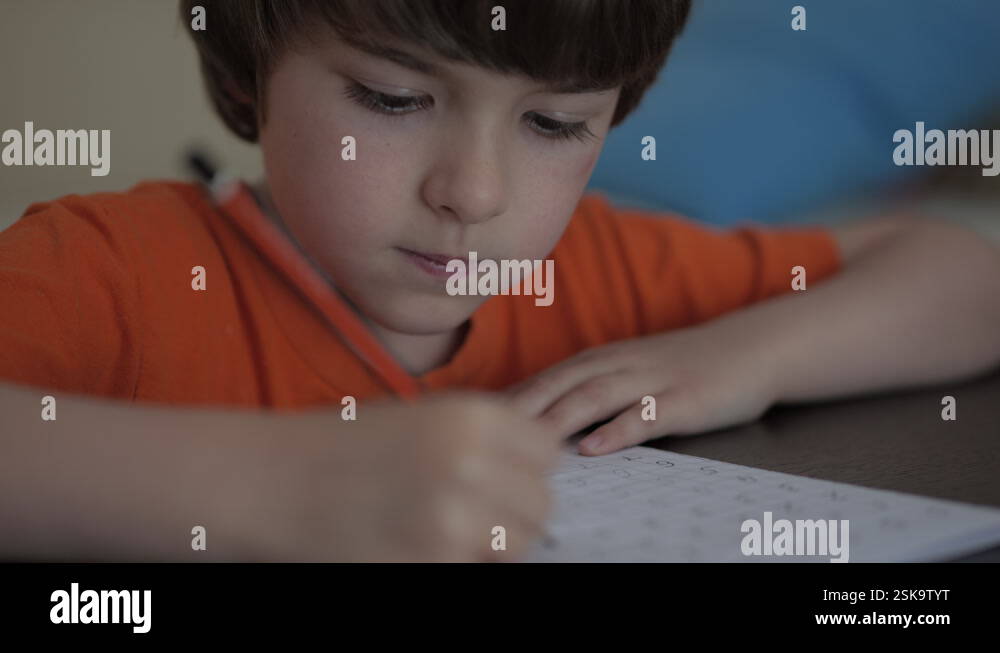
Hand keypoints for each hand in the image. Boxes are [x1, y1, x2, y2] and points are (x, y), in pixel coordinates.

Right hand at [216, 392, 561, 561]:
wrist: (270, 481)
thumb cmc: (343, 446)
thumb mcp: (423, 419)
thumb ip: (484, 441)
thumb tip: (534, 474)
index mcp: (471, 416)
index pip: (547, 452)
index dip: (526, 468)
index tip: (504, 478)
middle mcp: (470, 463)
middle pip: (539, 503)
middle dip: (515, 512)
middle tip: (476, 514)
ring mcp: (452, 519)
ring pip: (516, 543)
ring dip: (492, 543)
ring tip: (447, 531)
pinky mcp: (431, 563)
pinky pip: (474, 569)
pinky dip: (456, 563)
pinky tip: (419, 546)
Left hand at [504, 324, 778, 455]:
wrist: (749, 348)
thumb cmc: (677, 368)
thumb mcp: (625, 372)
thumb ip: (582, 390)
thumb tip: (530, 417)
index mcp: (599, 361)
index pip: (541, 379)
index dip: (504, 401)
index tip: (466, 423)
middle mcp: (618, 365)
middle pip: (559, 384)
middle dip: (518, 408)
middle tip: (480, 433)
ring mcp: (652, 380)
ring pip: (595, 396)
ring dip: (558, 417)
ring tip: (525, 441)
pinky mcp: (685, 399)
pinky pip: (648, 415)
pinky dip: (619, 430)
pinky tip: (595, 448)